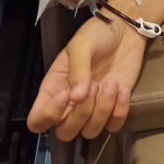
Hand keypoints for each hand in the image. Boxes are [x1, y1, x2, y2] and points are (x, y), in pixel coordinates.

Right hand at [27, 14, 145, 141]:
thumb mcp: (81, 45)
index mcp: (53, 88)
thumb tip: (76, 98)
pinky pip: (114, 126)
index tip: (67, 94)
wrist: (126, 30)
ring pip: (90, 132)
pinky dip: (119, 111)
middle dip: (81, 113)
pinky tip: (122, 89)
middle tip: (94, 86)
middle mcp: (70, 104)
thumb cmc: (97, 34)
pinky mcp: (115, 107)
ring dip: (102, 110)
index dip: (49, 115)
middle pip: (65, 132)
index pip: (37, 121)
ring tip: (111, 83)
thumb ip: (77, 70)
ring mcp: (93, 108)